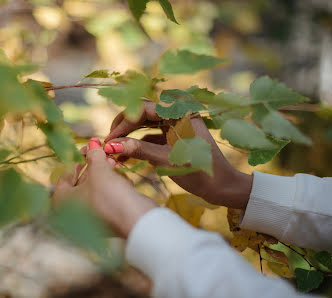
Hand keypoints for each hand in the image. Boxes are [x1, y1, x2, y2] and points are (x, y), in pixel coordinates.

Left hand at [53, 138, 157, 237]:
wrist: (134, 219)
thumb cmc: (109, 194)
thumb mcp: (98, 170)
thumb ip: (93, 155)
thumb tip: (92, 142)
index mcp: (62, 202)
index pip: (64, 178)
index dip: (76, 161)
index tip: (86, 151)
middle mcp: (72, 213)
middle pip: (80, 183)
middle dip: (92, 167)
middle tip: (101, 153)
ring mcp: (90, 218)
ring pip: (94, 190)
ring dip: (104, 174)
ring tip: (113, 162)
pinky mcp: (106, 219)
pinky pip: (104, 199)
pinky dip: (111, 186)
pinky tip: (120, 175)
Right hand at [104, 102, 252, 209]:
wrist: (222, 186)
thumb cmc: (200, 171)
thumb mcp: (166, 160)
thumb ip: (139, 150)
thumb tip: (112, 145)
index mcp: (180, 113)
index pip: (144, 109)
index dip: (123, 123)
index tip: (110, 139)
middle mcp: (177, 115)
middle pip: (143, 114)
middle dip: (124, 128)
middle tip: (109, 142)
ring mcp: (176, 126)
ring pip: (145, 125)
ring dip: (130, 137)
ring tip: (114, 151)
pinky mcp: (174, 137)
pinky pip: (152, 136)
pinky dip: (139, 145)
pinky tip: (126, 156)